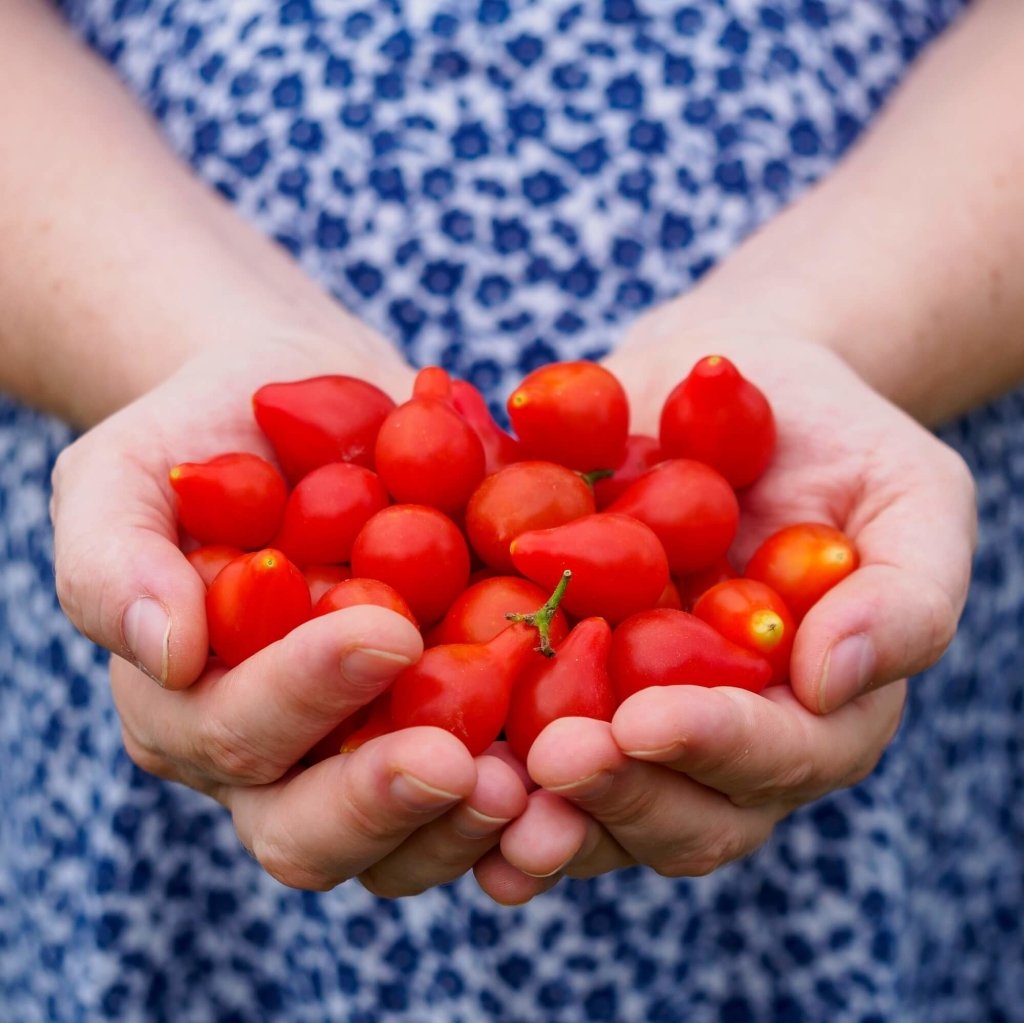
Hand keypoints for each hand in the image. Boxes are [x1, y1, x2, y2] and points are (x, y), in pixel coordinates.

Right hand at [51, 336, 527, 893]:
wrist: (311, 407)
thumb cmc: (209, 438)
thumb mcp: (126, 474)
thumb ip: (115, 560)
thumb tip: (166, 651)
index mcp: (193, 711)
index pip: (236, 737)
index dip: (304, 699)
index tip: (387, 635)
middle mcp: (278, 760)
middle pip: (311, 832)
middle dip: (387, 801)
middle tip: (466, 763)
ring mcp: (369, 752)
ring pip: (406, 846)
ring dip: (472, 829)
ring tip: (546, 793)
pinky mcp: (452, 728)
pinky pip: (488, 797)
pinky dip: (537, 803)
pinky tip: (589, 776)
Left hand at [473, 329, 976, 902]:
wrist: (719, 384)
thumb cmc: (830, 433)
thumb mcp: (907, 492)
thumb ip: (905, 592)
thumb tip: (832, 677)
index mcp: (808, 715)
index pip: (776, 763)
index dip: (717, 751)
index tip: (646, 718)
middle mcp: (714, 741)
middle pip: (678, 815)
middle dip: (617, 795)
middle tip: (554, 761)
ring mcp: (626, 717)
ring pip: (589, 806)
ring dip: (533, 812)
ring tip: (477, 785)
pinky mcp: (549, 680)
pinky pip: (510, 740)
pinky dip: (469, 757)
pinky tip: (416, 746)